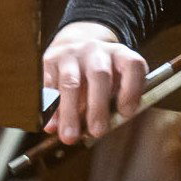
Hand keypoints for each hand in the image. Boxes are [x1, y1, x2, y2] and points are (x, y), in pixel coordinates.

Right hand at [42, 21, 147, 143]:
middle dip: (98, 106)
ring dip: (70, 112)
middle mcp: (97, 51)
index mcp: (120, 54)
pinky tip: (51, 126)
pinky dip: (49, 109)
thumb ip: (118, 98)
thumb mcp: (118, 78)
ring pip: (70, 82)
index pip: (132, 65)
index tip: (126, 113)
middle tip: (97, 132)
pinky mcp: (50, 61)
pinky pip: (48, 86)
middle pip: (100, 75)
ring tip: (70, 136)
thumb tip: (111, 125)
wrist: (75, 44)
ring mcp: (72, 54)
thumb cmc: (103, 72)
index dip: (132, 90)